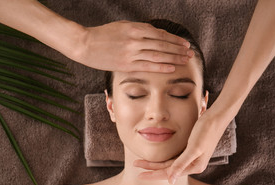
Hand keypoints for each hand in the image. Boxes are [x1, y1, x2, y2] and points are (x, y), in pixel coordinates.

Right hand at [76, 20, 193, 71]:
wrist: (84, 44)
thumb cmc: (102, 34)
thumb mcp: (121, 26)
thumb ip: (138, 30)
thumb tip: (153, 35)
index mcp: (134, 28)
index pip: (160, 34)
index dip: (174, 39)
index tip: (184, 43)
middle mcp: (135, 39)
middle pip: (162, 44)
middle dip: (178, 49)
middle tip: (190, 53)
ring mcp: (131, 52)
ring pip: (158, 54)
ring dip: (174, 58)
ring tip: (185, 60)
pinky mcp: (126, 64)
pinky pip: (147, 65)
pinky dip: (161, 66)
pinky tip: (171, 68)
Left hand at [134, 109, 230, 183]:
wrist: (216, 117)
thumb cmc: (206, 131)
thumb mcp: (193, 148)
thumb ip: (181, 164)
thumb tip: (170, 181)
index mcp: (194, 167)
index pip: (169, 174)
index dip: (153, 174)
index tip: (139, 175)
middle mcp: (193, 164)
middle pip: (167, 169)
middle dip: (151, 167)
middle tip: (135, 165)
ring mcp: (191, 157)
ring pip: (169, 163)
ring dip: (155, 163)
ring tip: (141, 161)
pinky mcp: (190, 150)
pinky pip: (173, 158)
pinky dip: (164, 158)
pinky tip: (156, 158)